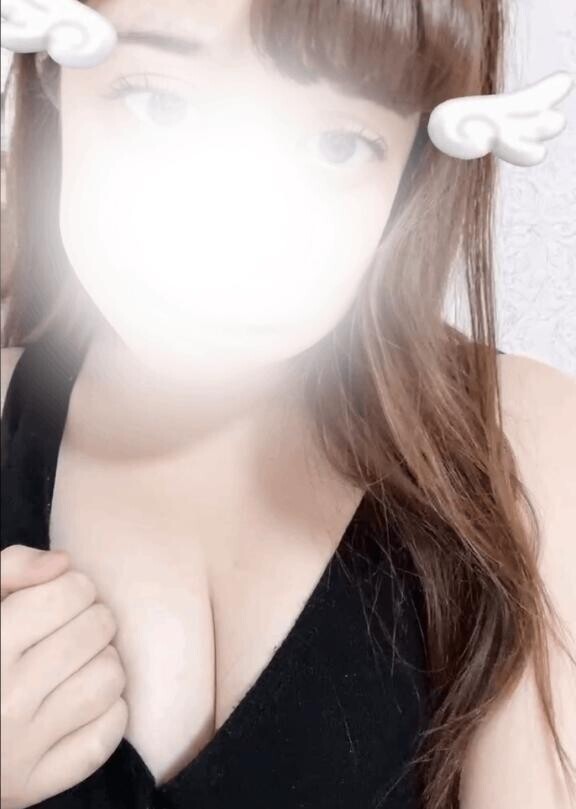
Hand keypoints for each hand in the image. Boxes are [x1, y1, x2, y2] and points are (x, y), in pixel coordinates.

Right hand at [1, 546, 128, 808]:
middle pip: (97, 631)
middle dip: (93, 618)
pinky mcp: (34, 784)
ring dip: (104, 662)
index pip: (70, 592)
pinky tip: (83, 700)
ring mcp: (21, 748)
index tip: (61, 596)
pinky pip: (104, 737)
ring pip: (109, 680)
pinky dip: (108, 713)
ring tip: (80, 661)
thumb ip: (9, 569)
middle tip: (73, 626)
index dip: (73, 586)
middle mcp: (4, 700)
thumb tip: (64, 563)